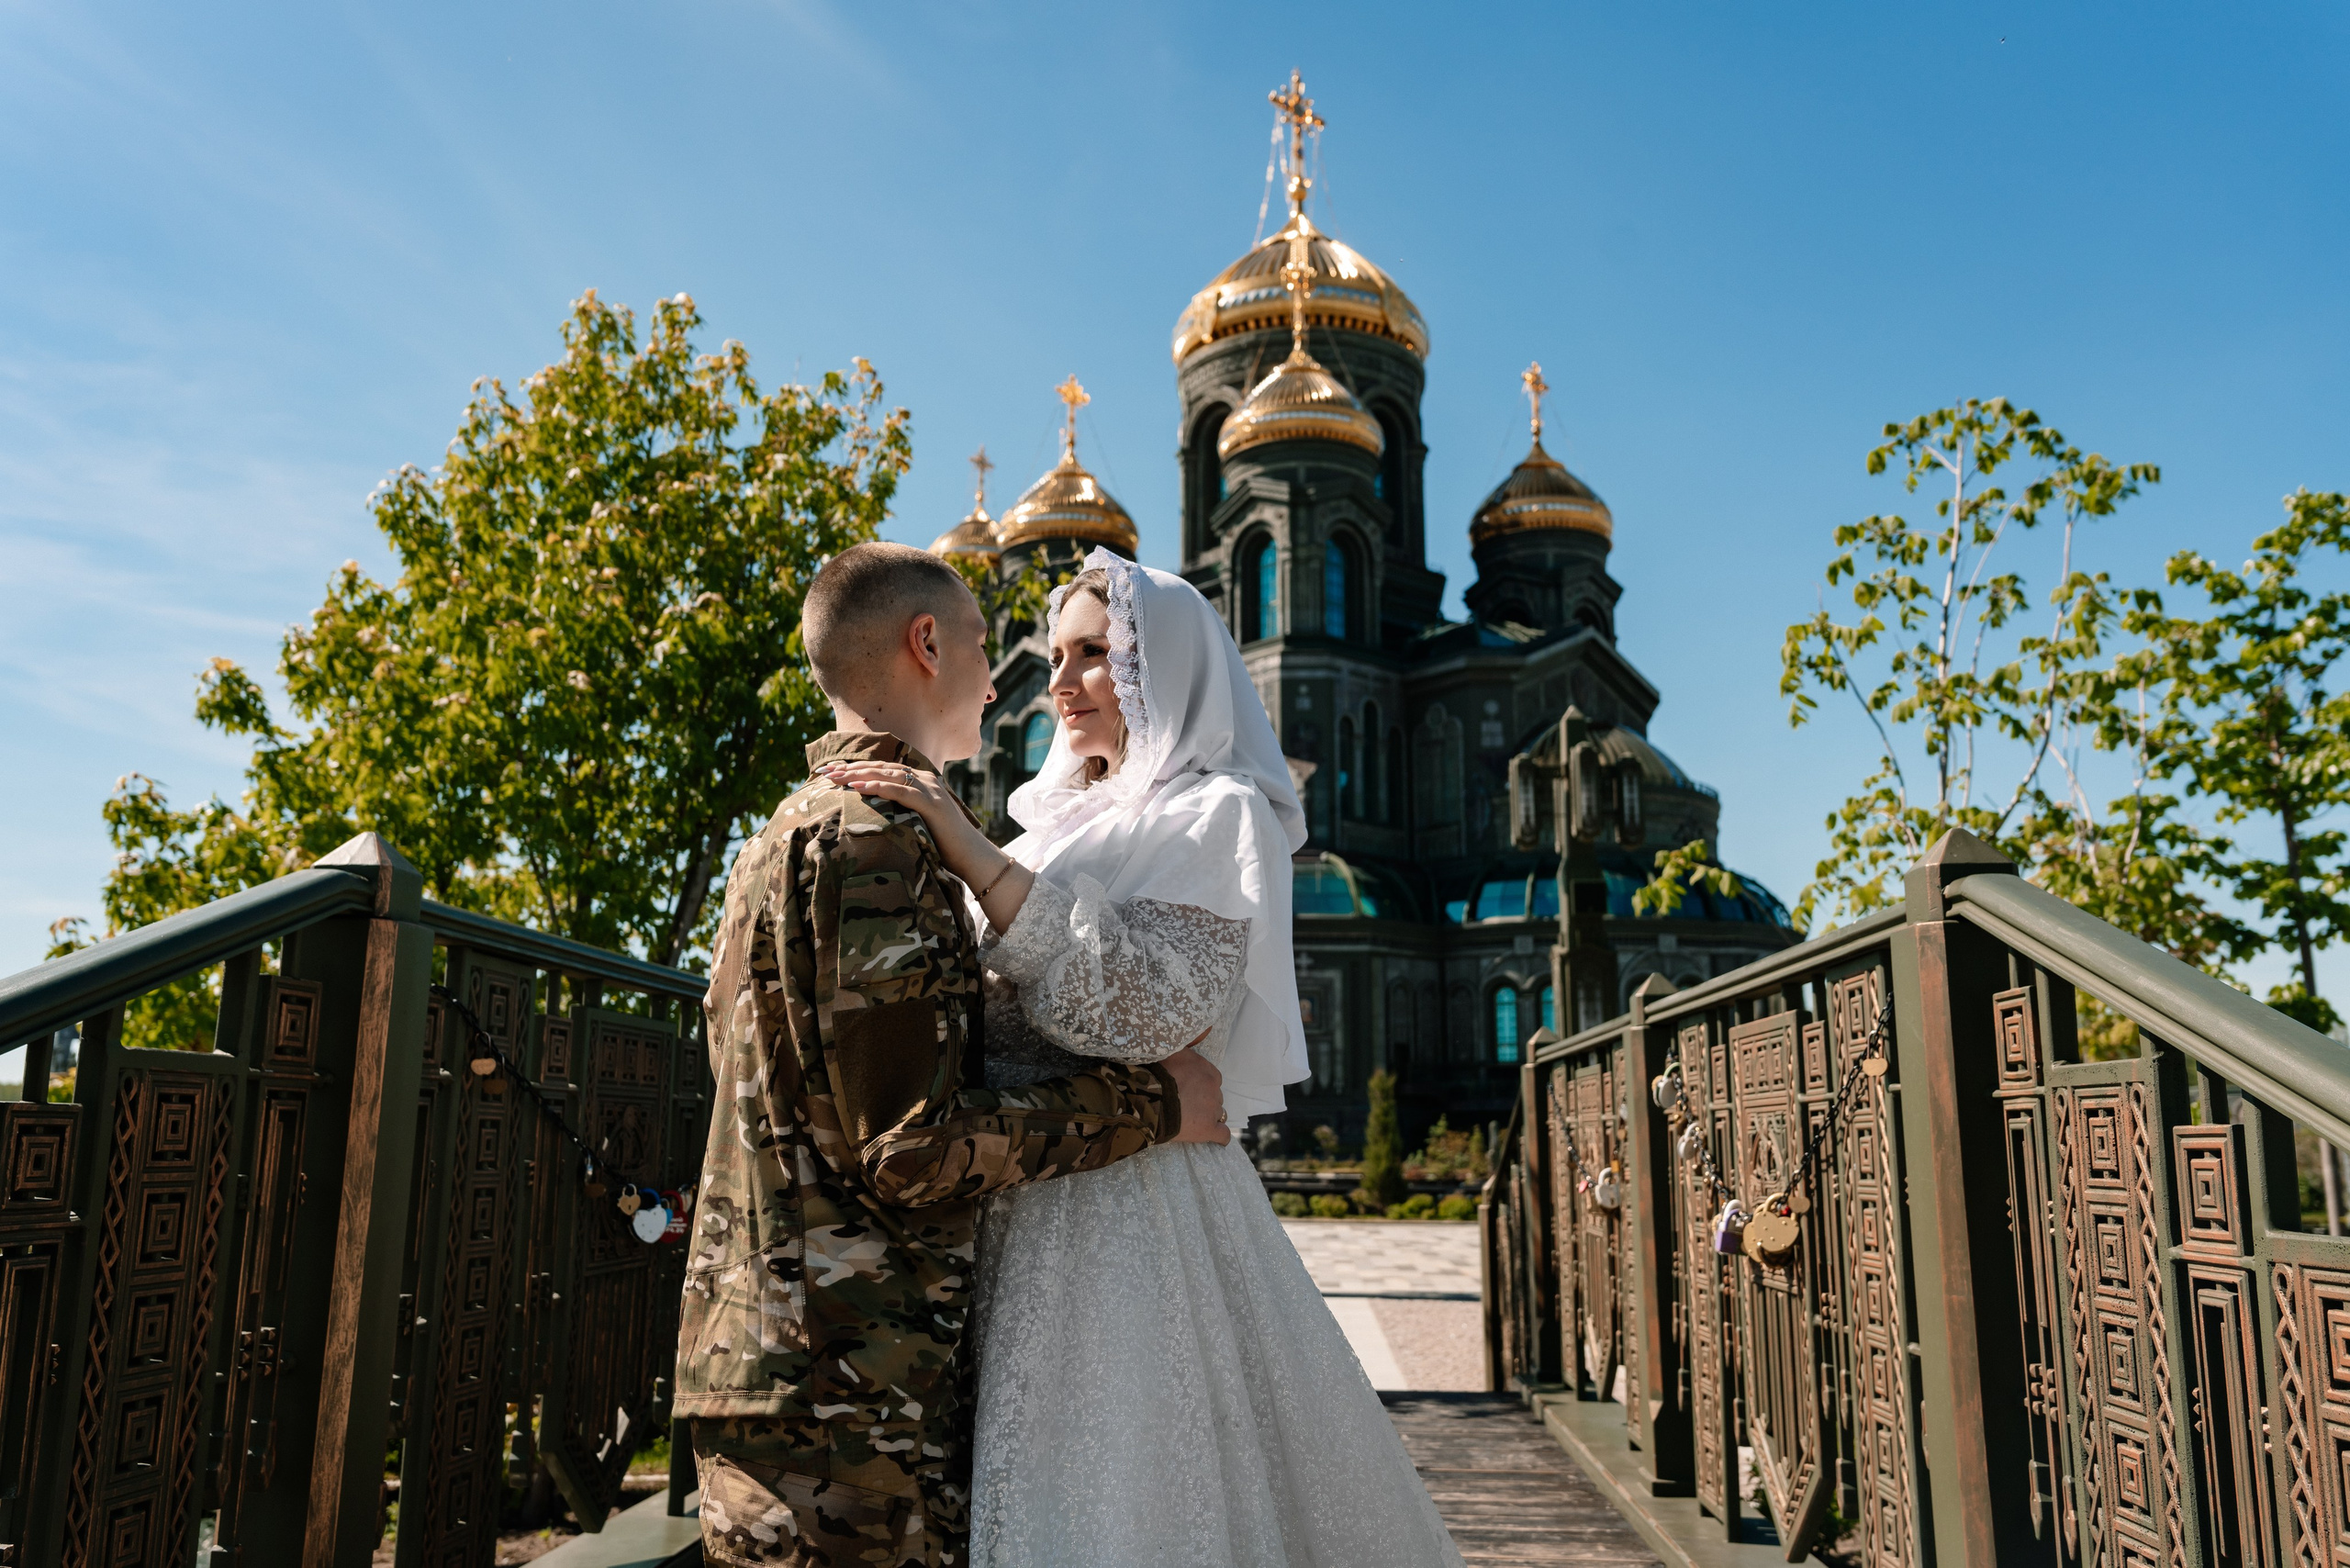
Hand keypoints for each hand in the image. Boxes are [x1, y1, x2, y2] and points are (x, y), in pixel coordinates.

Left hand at [819, 759, 1033, 927]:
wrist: (972, 857)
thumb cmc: (943, 846)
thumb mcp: (917, 824)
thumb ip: (900, 814)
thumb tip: (873, 818)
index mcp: (920, 782)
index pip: (883, 769)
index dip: (856, 768)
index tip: (830, 772)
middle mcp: (925, 780)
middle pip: (882, 768)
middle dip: (851, 769)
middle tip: (824, 771)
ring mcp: (930, 790)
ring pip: (888, 776)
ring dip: (859, 775)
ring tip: (835, 778)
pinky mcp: (933, 804)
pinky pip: (901, 792)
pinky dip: (878, 788)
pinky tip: (858, 787)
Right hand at [1158, 1047, 1230, 1145]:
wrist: (1150, 1099)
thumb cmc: (1158, 1073)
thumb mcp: (1173, 1051)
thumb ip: (1187, 1047)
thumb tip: (1199, 1032)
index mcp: (1208, 1071)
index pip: (1212, 1078)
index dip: (1201, 1084)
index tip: (1189, 1087)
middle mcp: (1214, 1090)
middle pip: (1214, 1096)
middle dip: (1204, 1099)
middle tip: (1186, 1103)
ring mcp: (1213, 1111)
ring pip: (1217, 1113)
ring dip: (1207, 1115)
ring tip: (1191, 1119)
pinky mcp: (1208, 1129)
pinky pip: (1222, 1135)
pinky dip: (1220, 1137)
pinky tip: (1216, 1138)